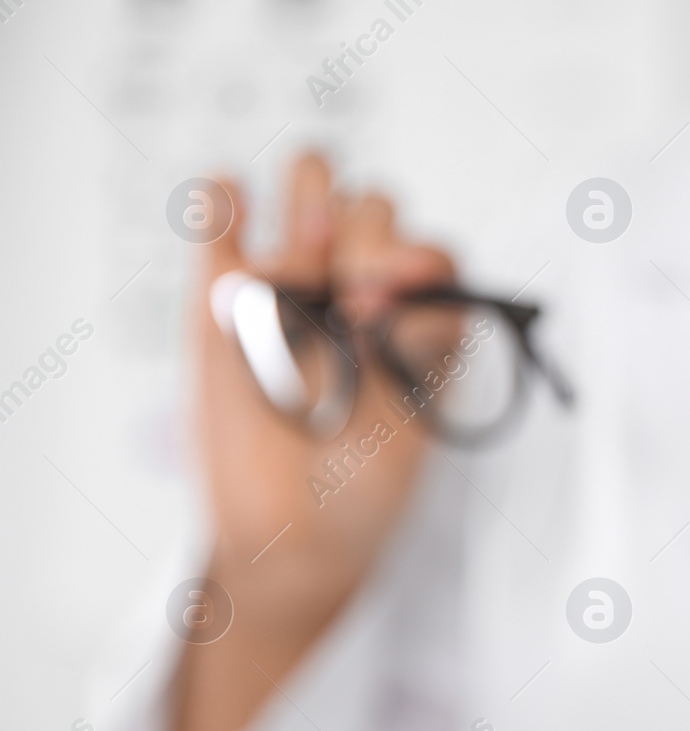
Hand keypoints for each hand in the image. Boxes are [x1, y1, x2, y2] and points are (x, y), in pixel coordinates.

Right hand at [163, 154, 454, 730]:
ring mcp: (293, 289)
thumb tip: (400, 289)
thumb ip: (420, 350)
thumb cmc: (358, 491)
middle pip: (373, 208)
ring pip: (313, 190)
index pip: (429, 254)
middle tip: (351, 310)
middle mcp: (358, 292)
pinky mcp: (222, 300)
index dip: (416, 267)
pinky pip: (220, 223)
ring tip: (309, 253)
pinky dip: (225, 200)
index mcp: (416, 321)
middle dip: (369, 241)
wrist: (287, 541)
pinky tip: (234, 202)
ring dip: (314, 202)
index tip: (388, 309)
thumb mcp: (413, 428)